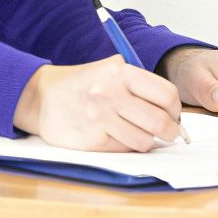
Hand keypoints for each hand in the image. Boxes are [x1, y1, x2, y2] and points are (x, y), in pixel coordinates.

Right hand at [12, 55, 183, 151]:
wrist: (42, 98)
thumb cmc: (82, 84)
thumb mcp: (110, 68)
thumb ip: (139, 82)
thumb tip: (172, 108)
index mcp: (120, 72)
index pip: (166, 95)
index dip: (175, 109)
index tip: (173, 115)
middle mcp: (111, 94)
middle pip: (159, 122)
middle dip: (170, 131)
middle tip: (169, 132)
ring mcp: (100, 118)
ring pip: (144, 141)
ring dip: (148, 141)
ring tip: (141, 133)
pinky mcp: (92, 140)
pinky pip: (124, 149)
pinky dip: (128, 146)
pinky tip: (120, 137)